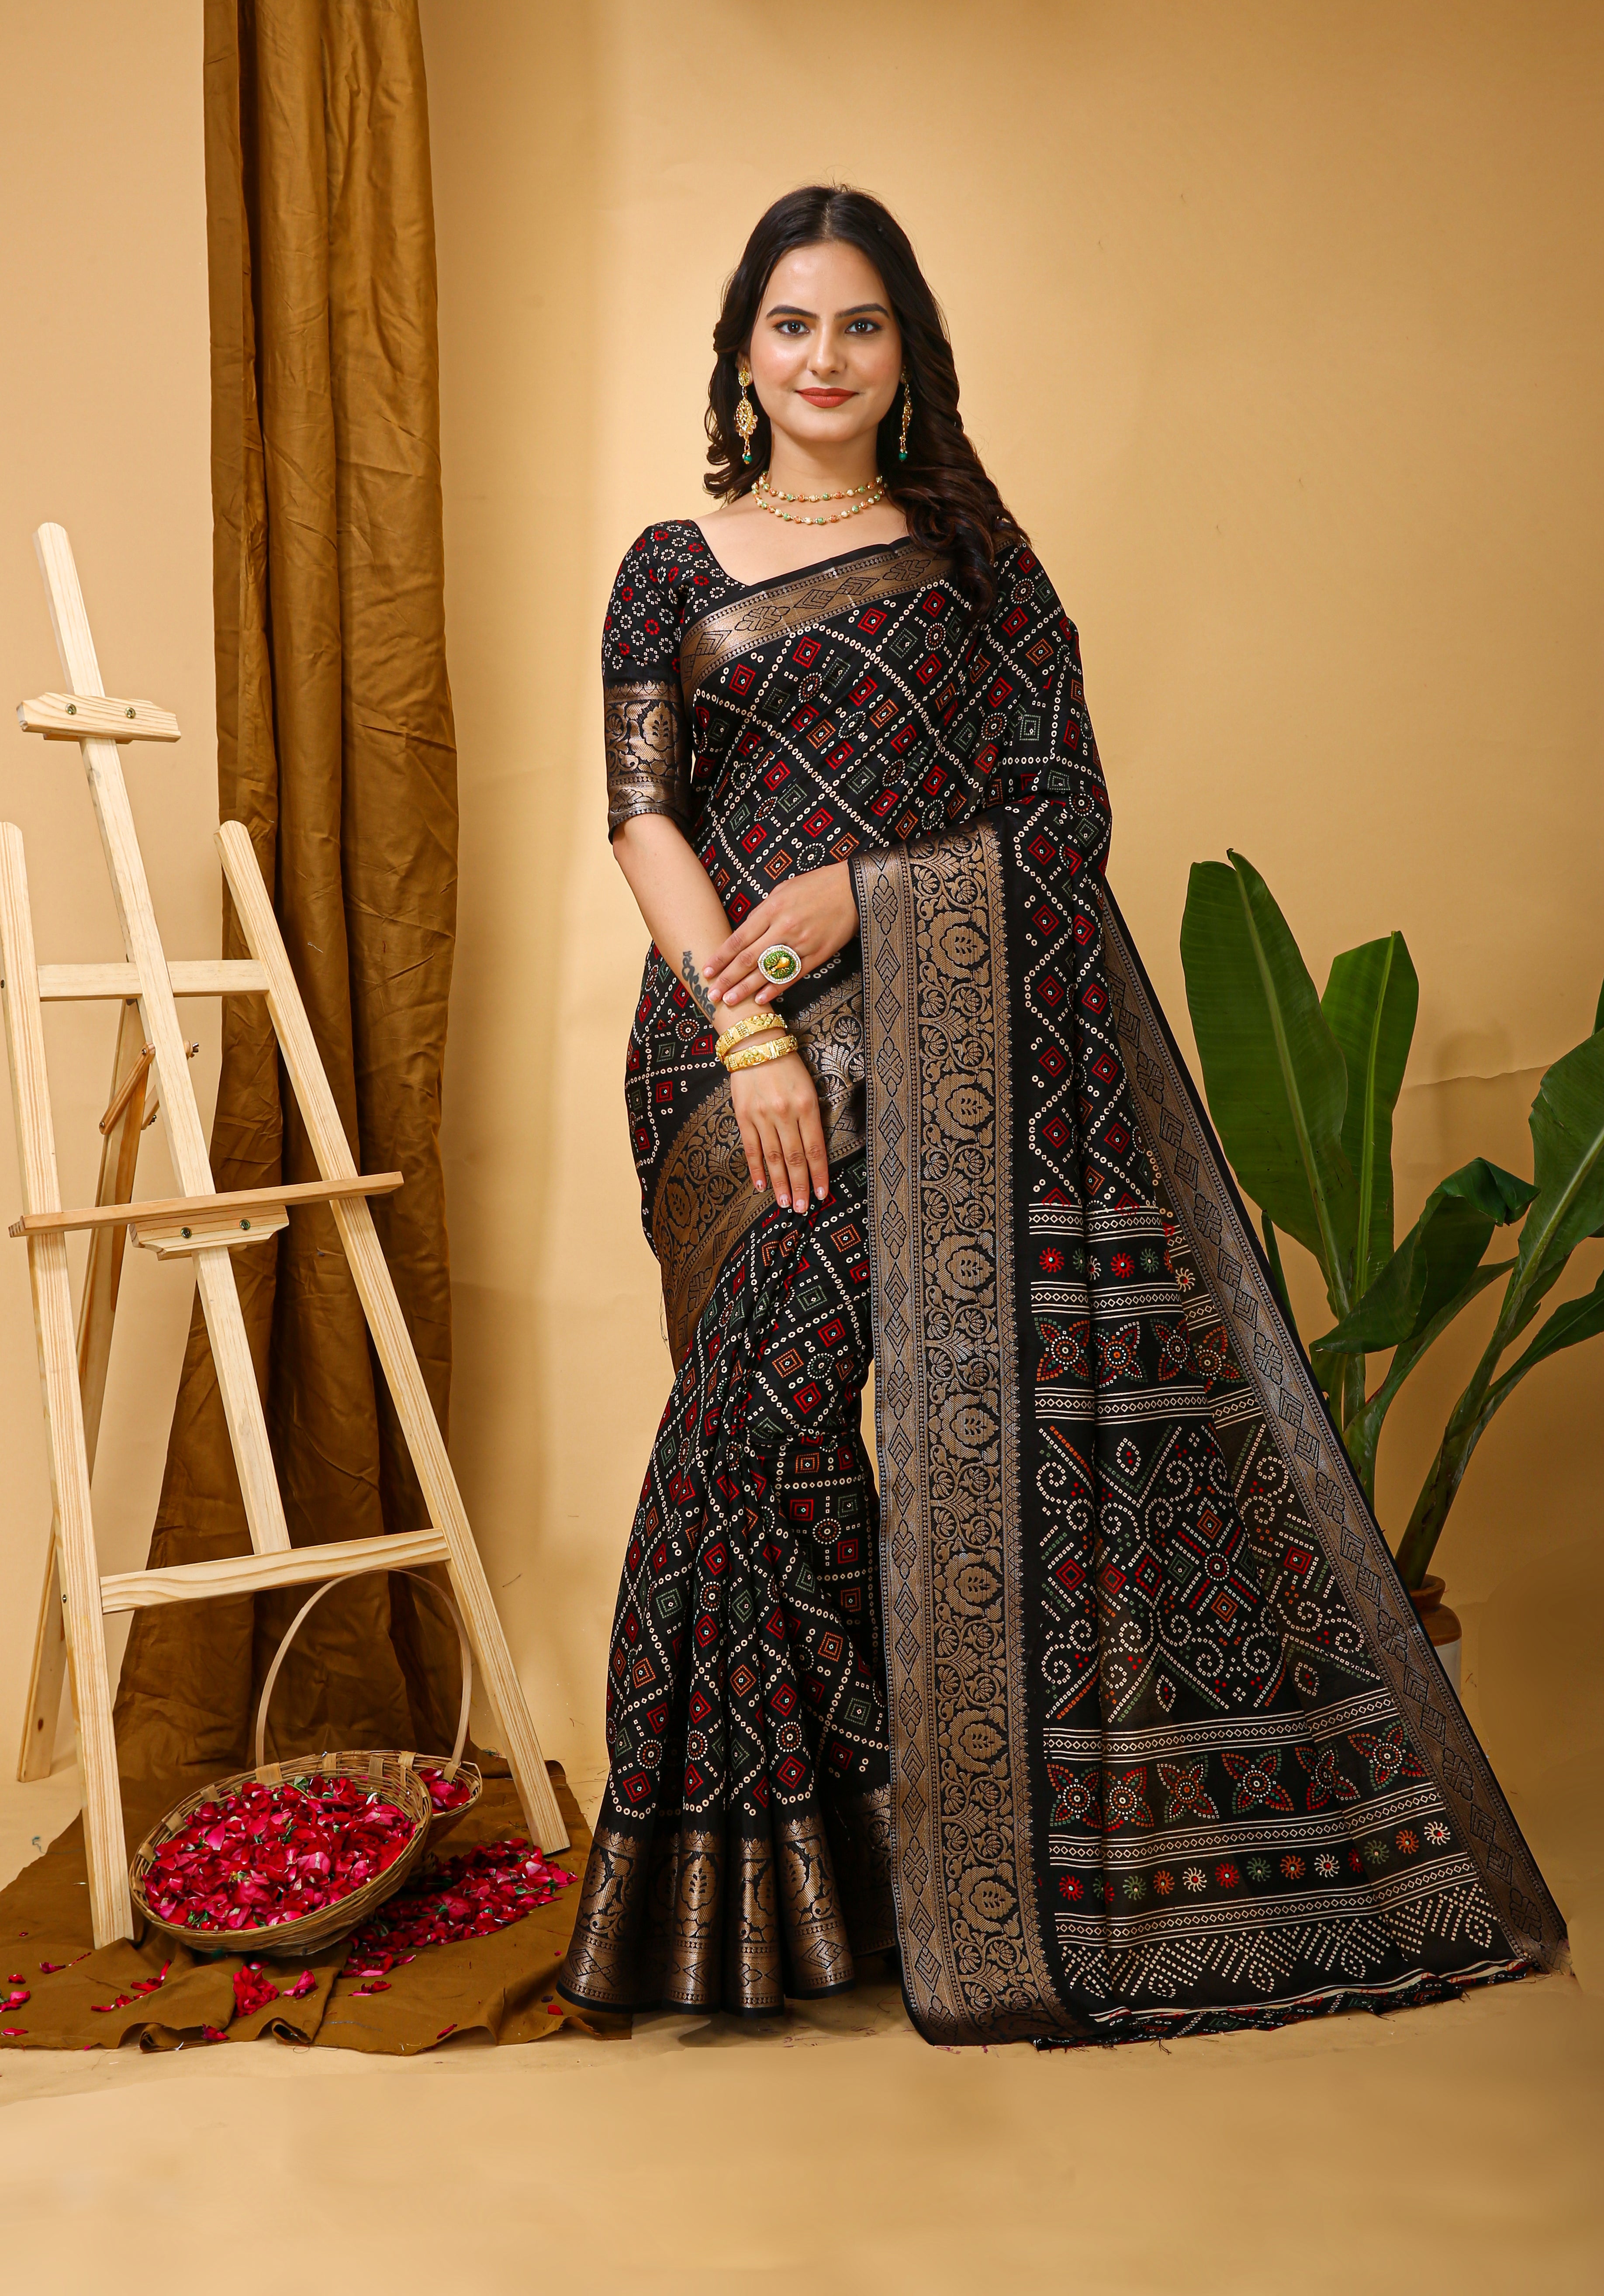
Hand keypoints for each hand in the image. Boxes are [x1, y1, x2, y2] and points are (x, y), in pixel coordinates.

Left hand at [702, 860, 858, 1009]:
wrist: (853, 889)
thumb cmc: (816, 886)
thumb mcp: (783, 890)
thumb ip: (763, 913)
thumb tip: (745, 933)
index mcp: (772, 909)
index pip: (739, 939)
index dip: (721, 957)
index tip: (707, 971)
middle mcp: (783, 928)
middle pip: (749, 959)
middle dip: (728, 978)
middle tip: (712, 994)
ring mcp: (801, 944)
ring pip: (768, 971)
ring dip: (746, 989)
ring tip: (729, 1001)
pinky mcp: (818, 955)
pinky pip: (792, 976)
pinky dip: (775, 989)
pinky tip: (760, 1000)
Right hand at [730, 1046, 828, 1208]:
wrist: (755, 1043)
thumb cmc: (787, 1064)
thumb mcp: (809, 1086)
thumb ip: (811, 1117)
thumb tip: (814, 1151)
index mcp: (806, 1105)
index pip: (815, 1149)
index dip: (819, 1174)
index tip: (823, 1194)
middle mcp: (784, 1113)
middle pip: (795, 1158)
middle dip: (801, 1186)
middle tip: (804, 1208)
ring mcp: (762, 1116)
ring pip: (774, 1157)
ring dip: (780, 1184)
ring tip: (786, 1203)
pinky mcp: (743, 1116)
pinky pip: (751, 1148)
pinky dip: (757, 1168)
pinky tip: (761, 1185)